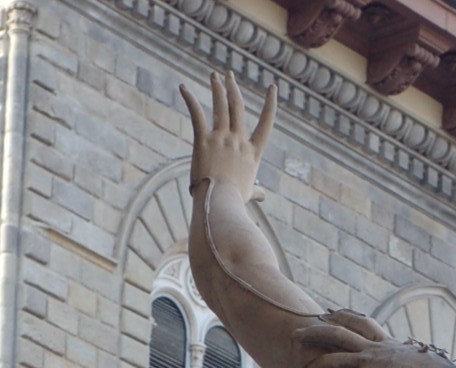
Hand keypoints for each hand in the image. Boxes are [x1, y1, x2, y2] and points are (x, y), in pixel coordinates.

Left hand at [181, 69, 275, 201]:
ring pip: (220, 106)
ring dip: (217, 88)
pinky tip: (183, 87)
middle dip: (233, 89)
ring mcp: (221, 139)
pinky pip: (197, 114)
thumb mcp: (248, 194)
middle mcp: (239, 141)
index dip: (270, 104)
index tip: (272, 88)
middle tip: (229, 76)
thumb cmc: (234, 201)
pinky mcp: (203, 141)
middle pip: (238, 107)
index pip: (266, 123)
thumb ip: (256, 192)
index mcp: (252, 153)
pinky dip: (189, 99)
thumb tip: (263, 196)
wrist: (220, 203)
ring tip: (215, 76)